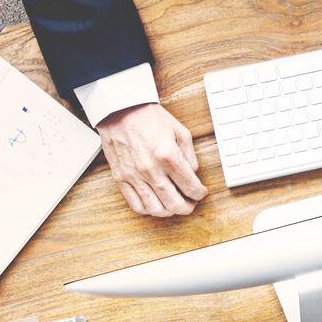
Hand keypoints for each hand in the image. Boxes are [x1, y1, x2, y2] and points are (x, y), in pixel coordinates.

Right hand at [96, 100, 206, 216]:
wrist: (120, 110)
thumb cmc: (148, 118)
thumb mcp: (179, 131)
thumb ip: (189, 156)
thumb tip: (193, 175)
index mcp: (167, 155)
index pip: (190, 186)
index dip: (200, 193)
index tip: (201, 192)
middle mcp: (150, 169)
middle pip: (174, 204)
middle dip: (188, 208)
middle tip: (191, 204)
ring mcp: (133, 176)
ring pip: (155, 209)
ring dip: (169, 212)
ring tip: (174, 205)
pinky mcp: (120, 179)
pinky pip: (136, 205)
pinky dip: (149, 210)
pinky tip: (156, 204)